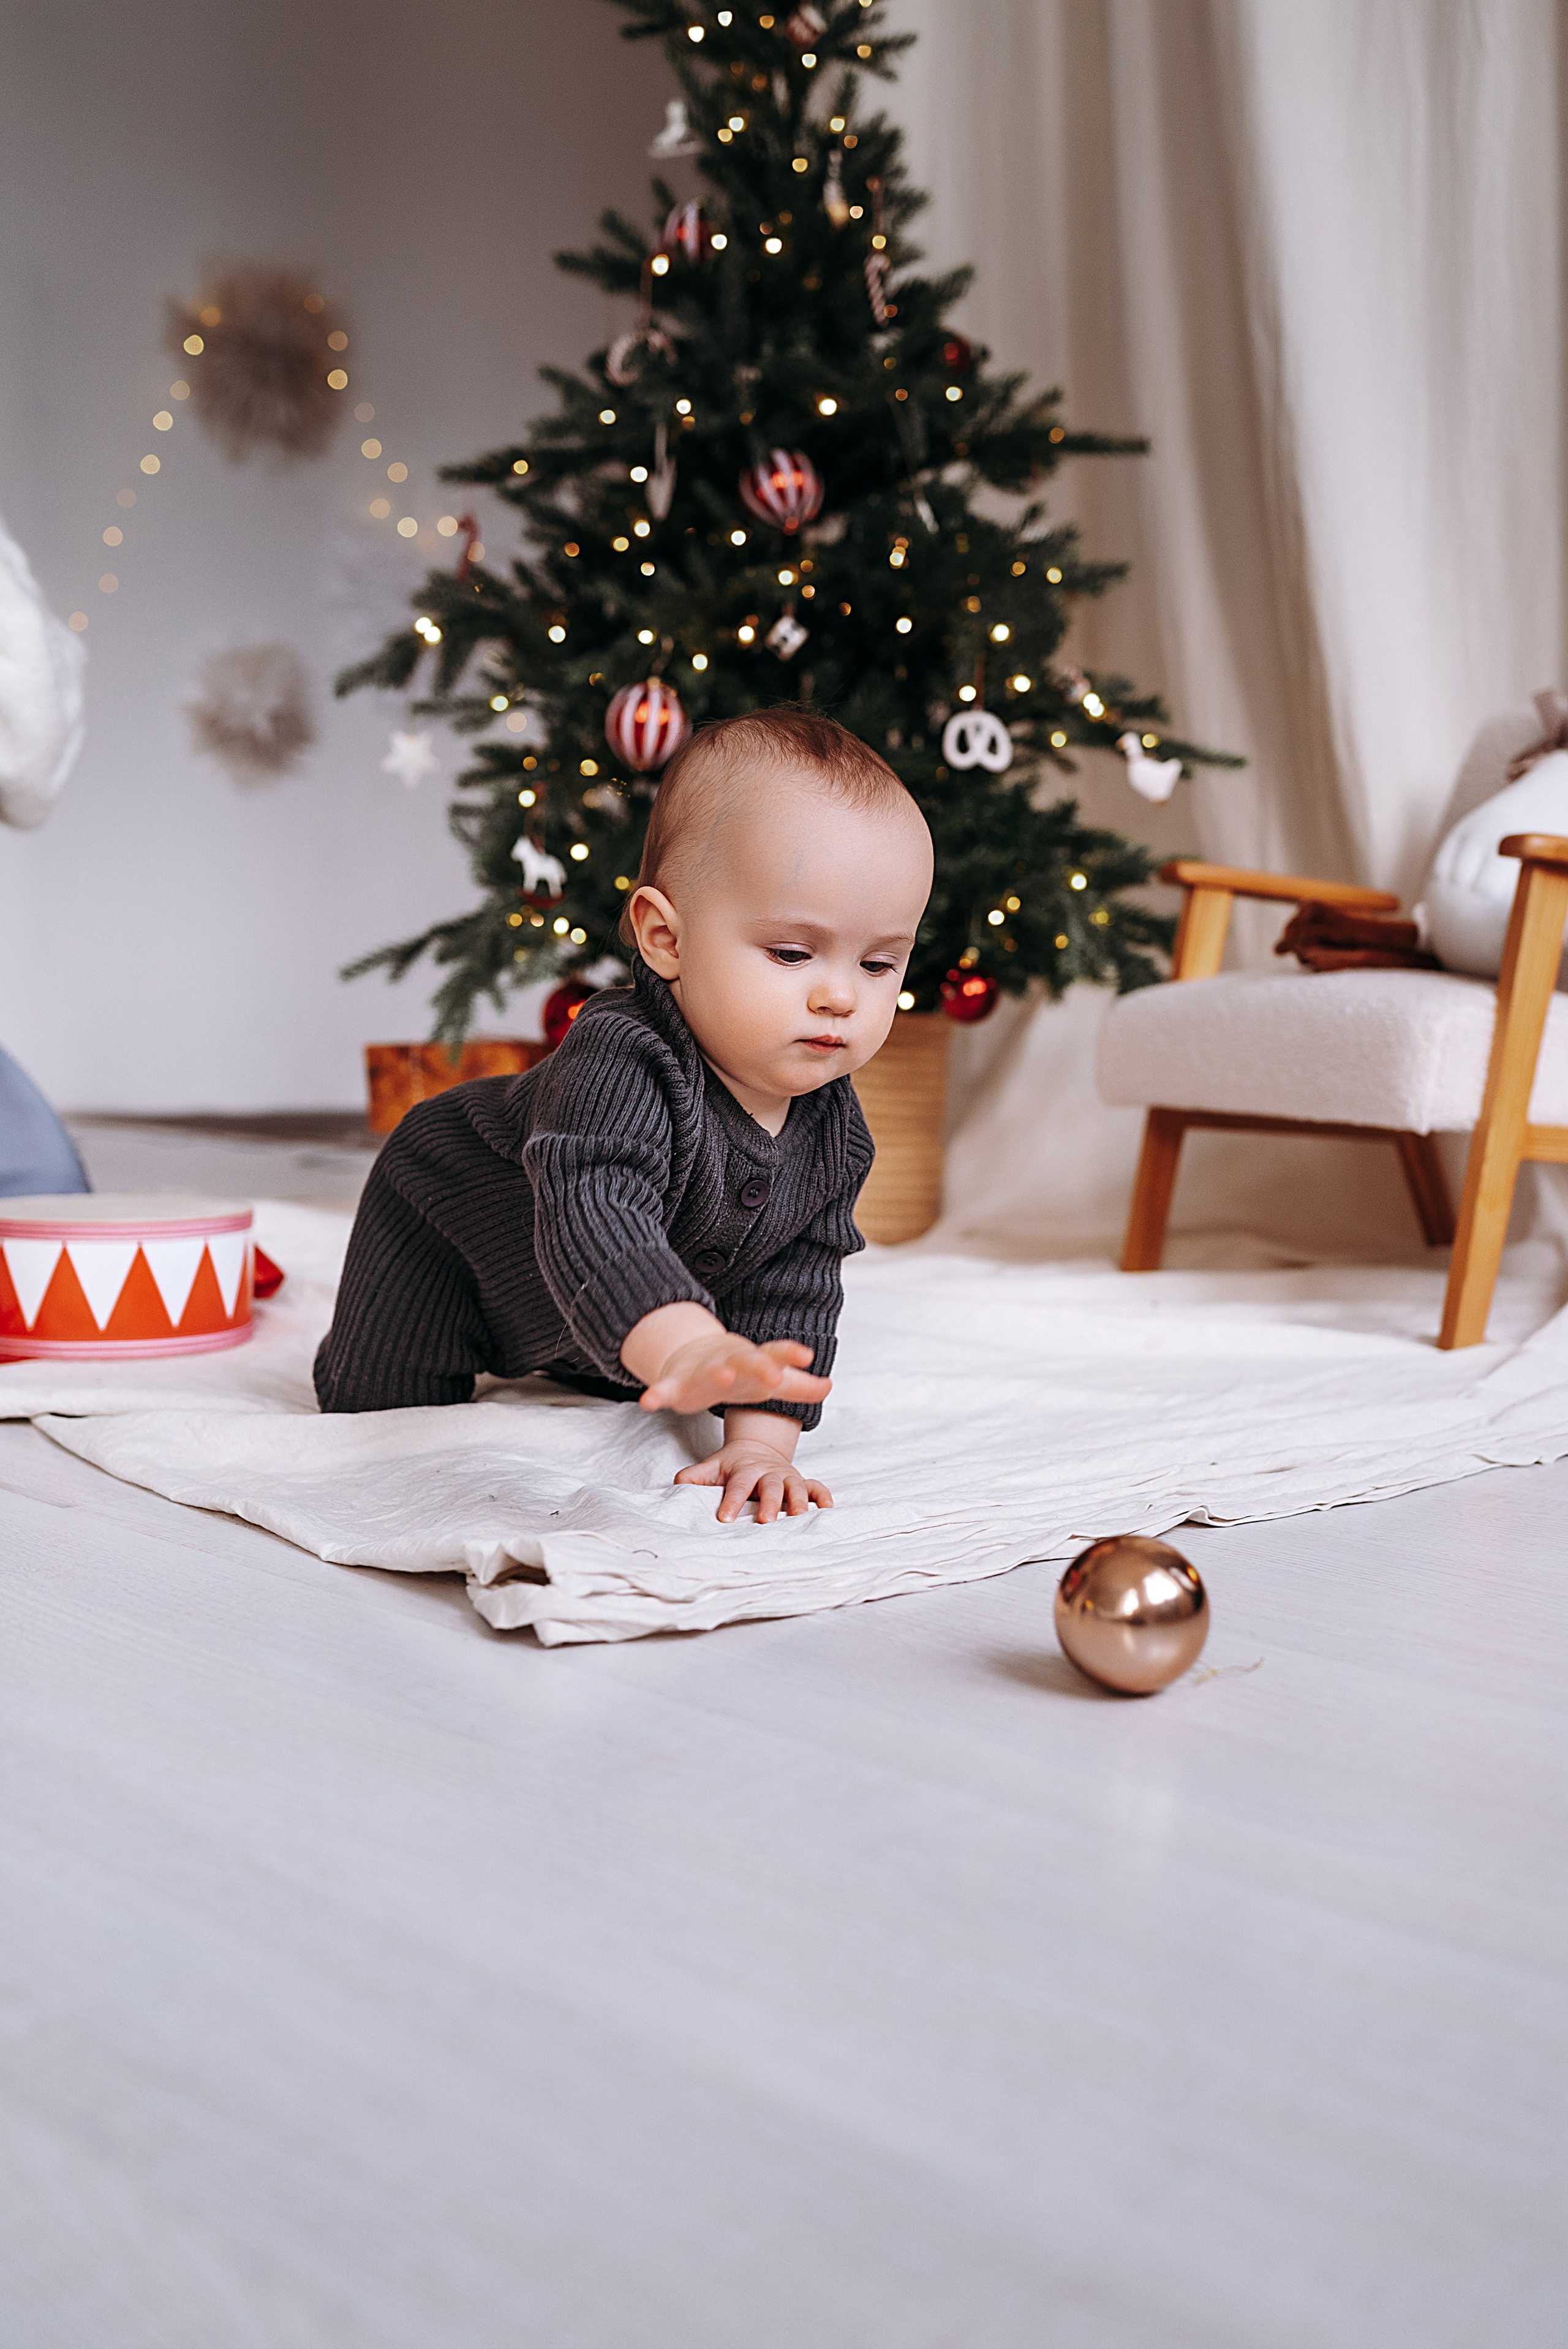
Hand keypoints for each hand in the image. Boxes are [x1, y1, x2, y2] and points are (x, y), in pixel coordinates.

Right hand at [636, 1328, 829, 1417]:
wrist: (692, 1355)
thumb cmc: (739, 1371)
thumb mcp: (770, 1378)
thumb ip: (799, 1386)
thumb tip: (829, 1386)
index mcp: (754, 1360)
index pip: (775, 1354)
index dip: (790, 1355)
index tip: (807, 1354)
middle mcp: (729, 1362)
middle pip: (745, 1361)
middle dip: (757, 1365)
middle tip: (772, 1371)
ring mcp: (701, 1371)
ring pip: (708, 1371)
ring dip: (715, 1373)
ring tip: (722, 1376)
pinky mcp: (676, 1384)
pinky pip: (664, 1390)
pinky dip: (656, 1394)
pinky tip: (648, 1403)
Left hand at [675, 1437, 834, 1524]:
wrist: (757, 1447)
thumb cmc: (732, 1464)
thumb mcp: (712, 1466)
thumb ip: (694, 1477)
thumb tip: (675, 1486)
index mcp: (745, 1469)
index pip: (738, 1485)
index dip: (732, 1501)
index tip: (725, 1518)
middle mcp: (768, 1472)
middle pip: (771, 1487)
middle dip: (770, 1503)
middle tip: (765, 1520)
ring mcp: (787, 1476)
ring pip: (796, 1486)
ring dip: (799, 1501)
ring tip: (799, 1516)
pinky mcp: (802, 1481)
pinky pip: (817, 1487)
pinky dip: (823, 1496)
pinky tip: (828, 1509)